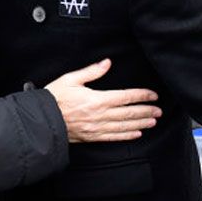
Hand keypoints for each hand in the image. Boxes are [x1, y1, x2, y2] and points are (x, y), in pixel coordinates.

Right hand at [46, 59, 160, 142]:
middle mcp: (100, 115)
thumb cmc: (55, 98)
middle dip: (146, 111)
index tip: (153, 95)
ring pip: (124, 126)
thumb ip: (91, 71)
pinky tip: (136, 134)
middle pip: (129, 113)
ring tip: (152, 121)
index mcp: (98, 99)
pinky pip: (114, 137)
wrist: (42, 120)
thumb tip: (107, 62)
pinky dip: (127, 136)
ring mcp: (97, 127)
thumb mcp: (71, 79)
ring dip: (140, 123)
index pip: (126, 97)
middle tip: (159, 110)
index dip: (142, 96)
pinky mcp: (92, 137)